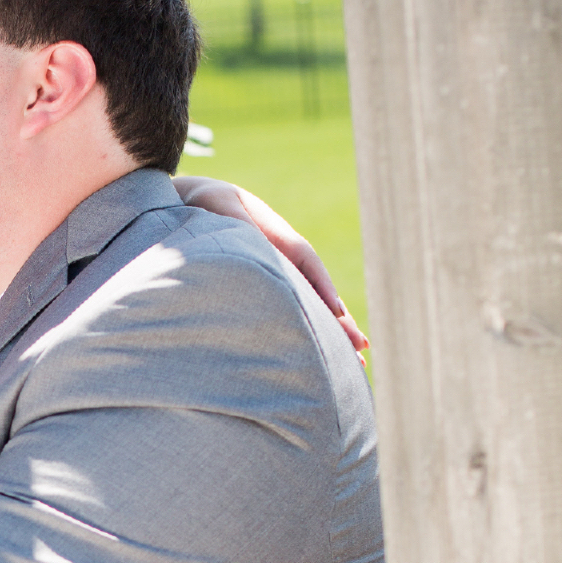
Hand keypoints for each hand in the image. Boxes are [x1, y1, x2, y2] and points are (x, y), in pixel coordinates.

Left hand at [176, 176, 367, 356]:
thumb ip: (237, 223)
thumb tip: (247, 234)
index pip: (308, 264)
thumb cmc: (210, 205)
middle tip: (360, 347)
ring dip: (334, 332)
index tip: (337, 313)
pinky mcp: (273, 286)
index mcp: (280, 239)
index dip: (323, 288)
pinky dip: (314, 329)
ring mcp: (284, 273)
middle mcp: (289, 259)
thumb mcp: (224, 210)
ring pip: (314, 306)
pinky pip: (298, 310)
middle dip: (339, 320)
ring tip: (356, 361)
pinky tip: (328, 352)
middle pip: (319, 292)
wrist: (201, 202)